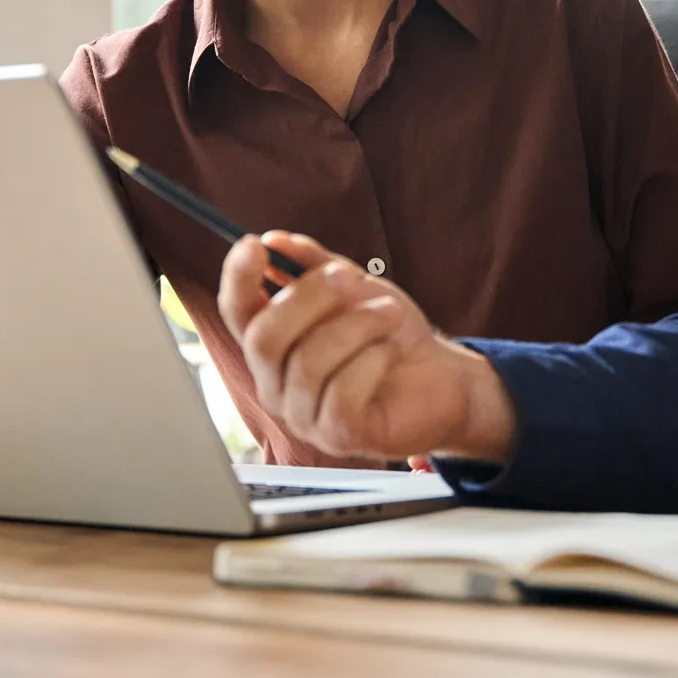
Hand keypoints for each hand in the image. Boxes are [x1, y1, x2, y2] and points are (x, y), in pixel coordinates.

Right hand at [218, 231, 516, 464]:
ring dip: (355, 326)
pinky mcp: (337, 436)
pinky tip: (390, 352)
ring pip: (307, 363)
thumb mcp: (354, 287)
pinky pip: (341, 392)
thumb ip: (315, 265)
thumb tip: (276, 241)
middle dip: (309, 298)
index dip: (237, 279)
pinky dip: (372, 360)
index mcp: (273, 344)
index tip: (255, 246)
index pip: (236, 313)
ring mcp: (302, 415)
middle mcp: (275, 383)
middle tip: (351, 277)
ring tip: (390, 313)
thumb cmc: (390, 333)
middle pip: (264, 339)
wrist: (441, 378)